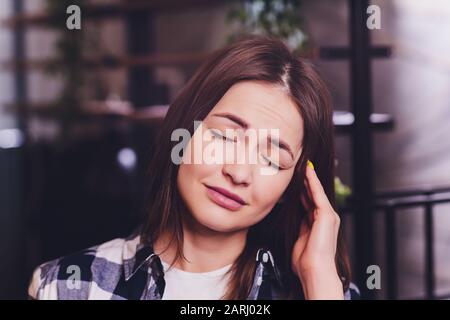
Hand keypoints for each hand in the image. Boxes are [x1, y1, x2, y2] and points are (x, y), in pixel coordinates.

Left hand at [291, 161, 343, 298]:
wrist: (314, 269)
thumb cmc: (305, 261)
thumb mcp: (300, 239)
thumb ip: (300, 227)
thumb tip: (295, 219)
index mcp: (318, 224)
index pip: (309, 203)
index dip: (302, 191)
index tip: (295, 181)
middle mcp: (326, 218)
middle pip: (313, 195)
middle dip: (305, 182)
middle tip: (298, 168)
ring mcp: (328, 216)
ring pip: (315, 192)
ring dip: (308, 178)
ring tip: (302, 165)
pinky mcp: (327, 214)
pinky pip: (317, 193)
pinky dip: (312, 181)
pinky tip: (307, 171)